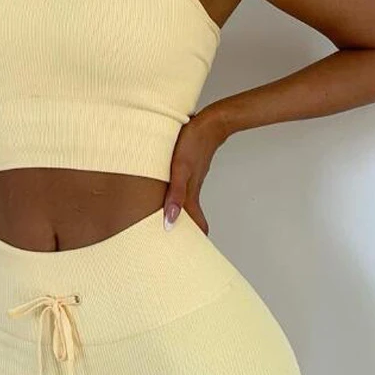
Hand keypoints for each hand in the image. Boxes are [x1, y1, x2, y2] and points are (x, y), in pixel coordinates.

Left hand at [162, 109, 228, 234]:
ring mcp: (191, 179)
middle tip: (170, 241)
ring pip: (185, 202)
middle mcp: (192, 189)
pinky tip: (165, 193)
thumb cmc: (194, 143)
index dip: (194, 239)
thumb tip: (170, 222)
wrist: (210, 122)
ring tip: (163, 220)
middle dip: (183, 229)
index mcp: (191, 194)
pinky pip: (182, 189)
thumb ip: (176, 195)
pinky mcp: (189, 169)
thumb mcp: (180, 170)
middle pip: (190, 216)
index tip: (186, 252)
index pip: (197, 224)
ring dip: (178, 212)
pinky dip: (175, 197)